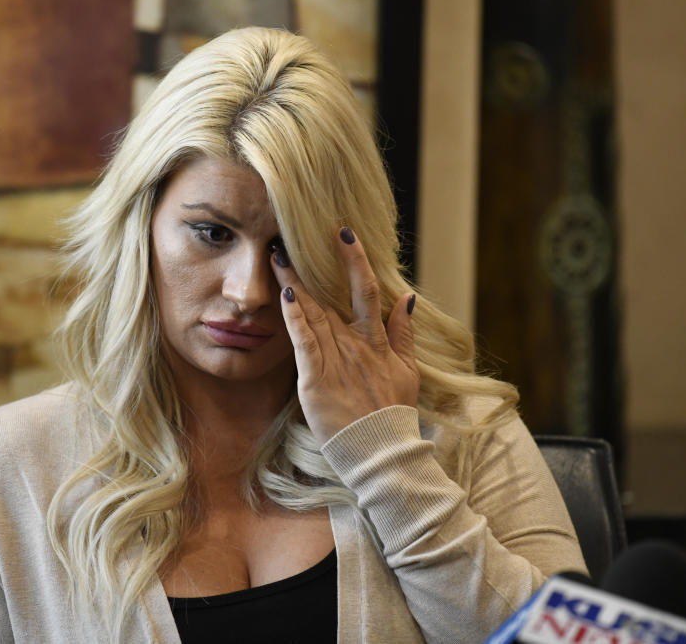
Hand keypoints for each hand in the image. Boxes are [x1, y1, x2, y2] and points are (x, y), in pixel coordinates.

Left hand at [271, 227, 419, 444]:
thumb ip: (404, 333)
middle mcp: (355, 344)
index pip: (366, 290)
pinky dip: (295, 318)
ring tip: (277, 256)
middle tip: (289, 236)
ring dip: (294, 283)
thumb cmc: (393, 413)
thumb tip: (407, 297)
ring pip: (313, 314)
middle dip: (310, 265)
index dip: (355, 260)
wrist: (382, 451)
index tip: (344, 233)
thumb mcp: (408, 371)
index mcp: (375, 341)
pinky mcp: (316, 380)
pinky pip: (304, 343)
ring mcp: (336, 361)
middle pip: (330, 296)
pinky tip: (285, 296)